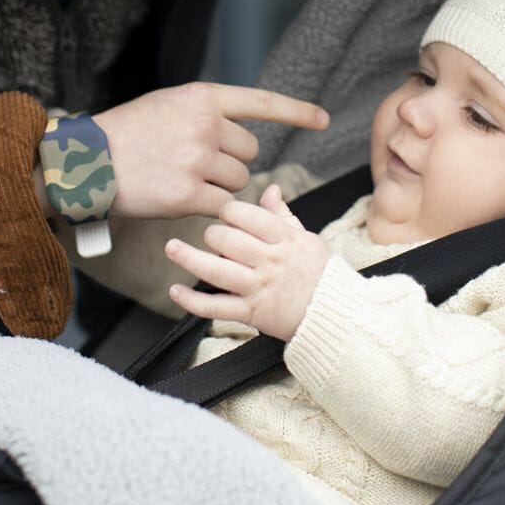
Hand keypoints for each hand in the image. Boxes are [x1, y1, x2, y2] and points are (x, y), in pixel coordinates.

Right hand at [92, 83, 327, 219]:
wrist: (86, 161)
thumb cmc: (127, 133)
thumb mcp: (168, 105)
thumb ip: (205, 113)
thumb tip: (240, 133)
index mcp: (203, 98)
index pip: (260, 102)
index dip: (295, 111)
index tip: (323, 119)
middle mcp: (205, 125)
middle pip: (250, 151)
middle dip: (232, 160)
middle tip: (196, 162)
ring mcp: (198, 160)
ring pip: (239, 181)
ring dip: (220, 186)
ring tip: (182, 177)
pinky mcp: (187, 194)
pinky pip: (221, 207)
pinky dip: (209, 209)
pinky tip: (180, 198)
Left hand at [164, 185, 329, 339]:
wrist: (334, 316)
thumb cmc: (321, 274)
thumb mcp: (306, 239)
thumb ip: (282, 215)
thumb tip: (270, 188)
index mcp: (285, 240)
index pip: (249, 217)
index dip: (230, 212)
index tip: (225, 214)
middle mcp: (270, 263)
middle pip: (228, 241)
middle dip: (213, 234)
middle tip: (213, 237)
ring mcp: (259, 289)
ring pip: (217, 271)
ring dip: (189, 258)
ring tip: (171, 248)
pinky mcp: (251, 314)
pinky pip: (216, 308)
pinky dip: (192, 301)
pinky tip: (175, 291)